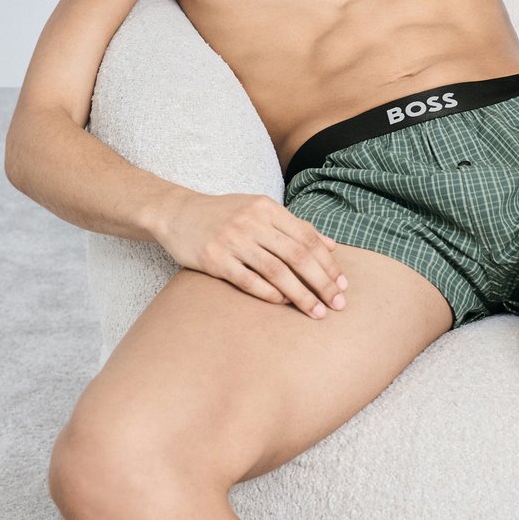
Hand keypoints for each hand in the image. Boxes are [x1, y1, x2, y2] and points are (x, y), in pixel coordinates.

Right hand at [154, 190, 348, 320]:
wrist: (176, 213)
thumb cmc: (224, 214)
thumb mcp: (260, 210)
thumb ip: (294, 226)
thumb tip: (331, 246)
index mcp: (267, 208)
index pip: (307, 237)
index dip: (328, 262)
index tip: (342, 284)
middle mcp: (252, 221)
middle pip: (297, 255)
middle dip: (321, 282)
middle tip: (337, 303)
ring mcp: (232, 240)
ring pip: (276, 270)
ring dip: (301, 294)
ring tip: (316, 311)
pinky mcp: (214, 259)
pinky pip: (248, 280)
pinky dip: (269, 293)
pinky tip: (284, 304)